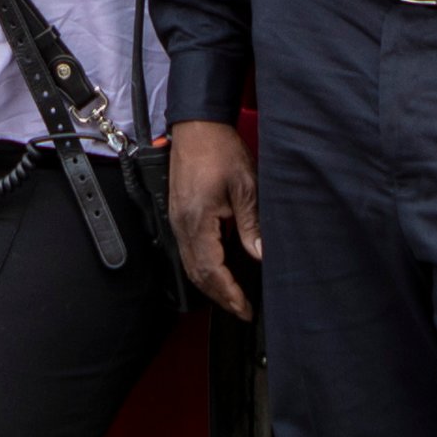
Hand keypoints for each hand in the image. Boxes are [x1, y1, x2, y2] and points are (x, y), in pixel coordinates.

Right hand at [169, 118, 261, 318]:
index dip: (229, 294)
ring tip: (231, 297)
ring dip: (210, 285)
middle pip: (197, 274)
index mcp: (197, 221)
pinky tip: (219, 271)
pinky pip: (188, 250)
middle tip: (240, 310)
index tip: (244, 308)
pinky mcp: (179, 214)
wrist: (197, 126)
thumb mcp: (246, 187)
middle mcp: (182, 225)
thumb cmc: (220, 150)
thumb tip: (259, 255)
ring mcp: (177, 220)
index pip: (212, 270)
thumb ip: (251, 225)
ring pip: (190, 265)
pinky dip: (203, 268)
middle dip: (219, 297)